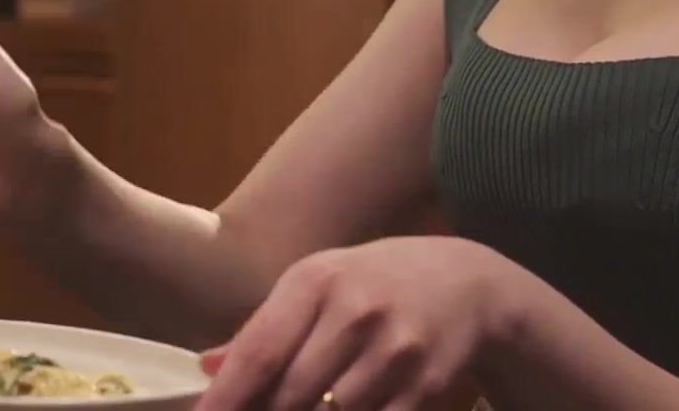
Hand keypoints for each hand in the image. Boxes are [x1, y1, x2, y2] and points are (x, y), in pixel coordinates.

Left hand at [198, 236, 513, 410]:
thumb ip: (267, 328)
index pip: (258, 353)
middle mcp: (354, 311)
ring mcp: (394, 350)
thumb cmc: (377, 282)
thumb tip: (209, 368)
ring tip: (311, 405)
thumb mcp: (321, 284)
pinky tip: (350, 410)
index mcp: (316, 280)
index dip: (224, 400)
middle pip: (289, 394)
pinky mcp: (425, 385)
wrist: (468, 282)